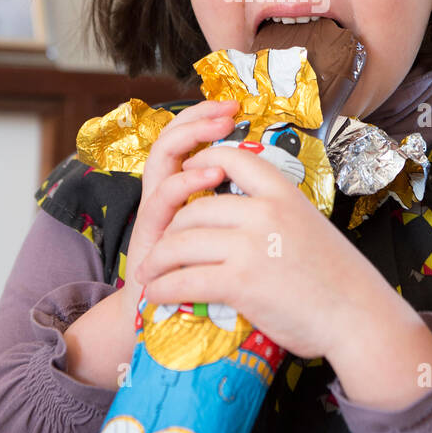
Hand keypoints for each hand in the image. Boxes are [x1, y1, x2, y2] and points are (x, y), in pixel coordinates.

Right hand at [119, 99, 239, 326]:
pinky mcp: (149, 232)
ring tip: (219, 128)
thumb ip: (245, 218)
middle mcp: (168, 194)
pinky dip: (185, 180)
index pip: (196, 139)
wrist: (167, 326)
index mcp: (189, 191)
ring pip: (163, 155)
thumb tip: (282, 196)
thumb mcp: (235, 244)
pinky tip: (208, 176)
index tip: (238, 106)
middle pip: (176, 136)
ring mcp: (156, 211)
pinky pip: (162, 196)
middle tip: (228, 106)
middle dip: (200, 116)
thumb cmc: (208, 287)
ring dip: (190, 136)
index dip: (211, 117)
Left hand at [133, 141, 380, 360]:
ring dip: (157, 260)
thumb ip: (275, 214)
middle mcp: (264, 212)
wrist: (359, 316)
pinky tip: (156, 294)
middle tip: (159, 246)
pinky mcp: (241, 283)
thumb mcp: (310, 224)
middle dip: (170, 228)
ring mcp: (251, 246)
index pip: (233, 158)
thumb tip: (239, 218)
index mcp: (284, 193)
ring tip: (148, 271)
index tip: (187, 173)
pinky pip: (185, 280)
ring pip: (181, 243)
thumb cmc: (339, 277)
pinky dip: (163, 287)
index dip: (202, 161)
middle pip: (196, 208)